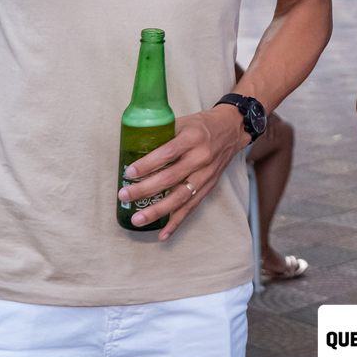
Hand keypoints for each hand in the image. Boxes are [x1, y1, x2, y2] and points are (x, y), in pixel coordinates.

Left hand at [119, 107, 250, 239]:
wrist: (232, 129)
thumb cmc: (202, 125)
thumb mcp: (184, 122)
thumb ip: (162, 134)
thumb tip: (133, 147)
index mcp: (192, 138)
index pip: (167, 153)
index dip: (147, 165)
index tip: (129, 173)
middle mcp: (201, 158)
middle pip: (171, 178)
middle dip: (145, 189)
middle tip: (124, 195)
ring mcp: (206, 175)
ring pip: (180, 197)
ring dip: (158, 210)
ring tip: (138, 219)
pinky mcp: (209, 187)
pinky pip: (192, 207)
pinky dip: (177, 222)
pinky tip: (163, 234)